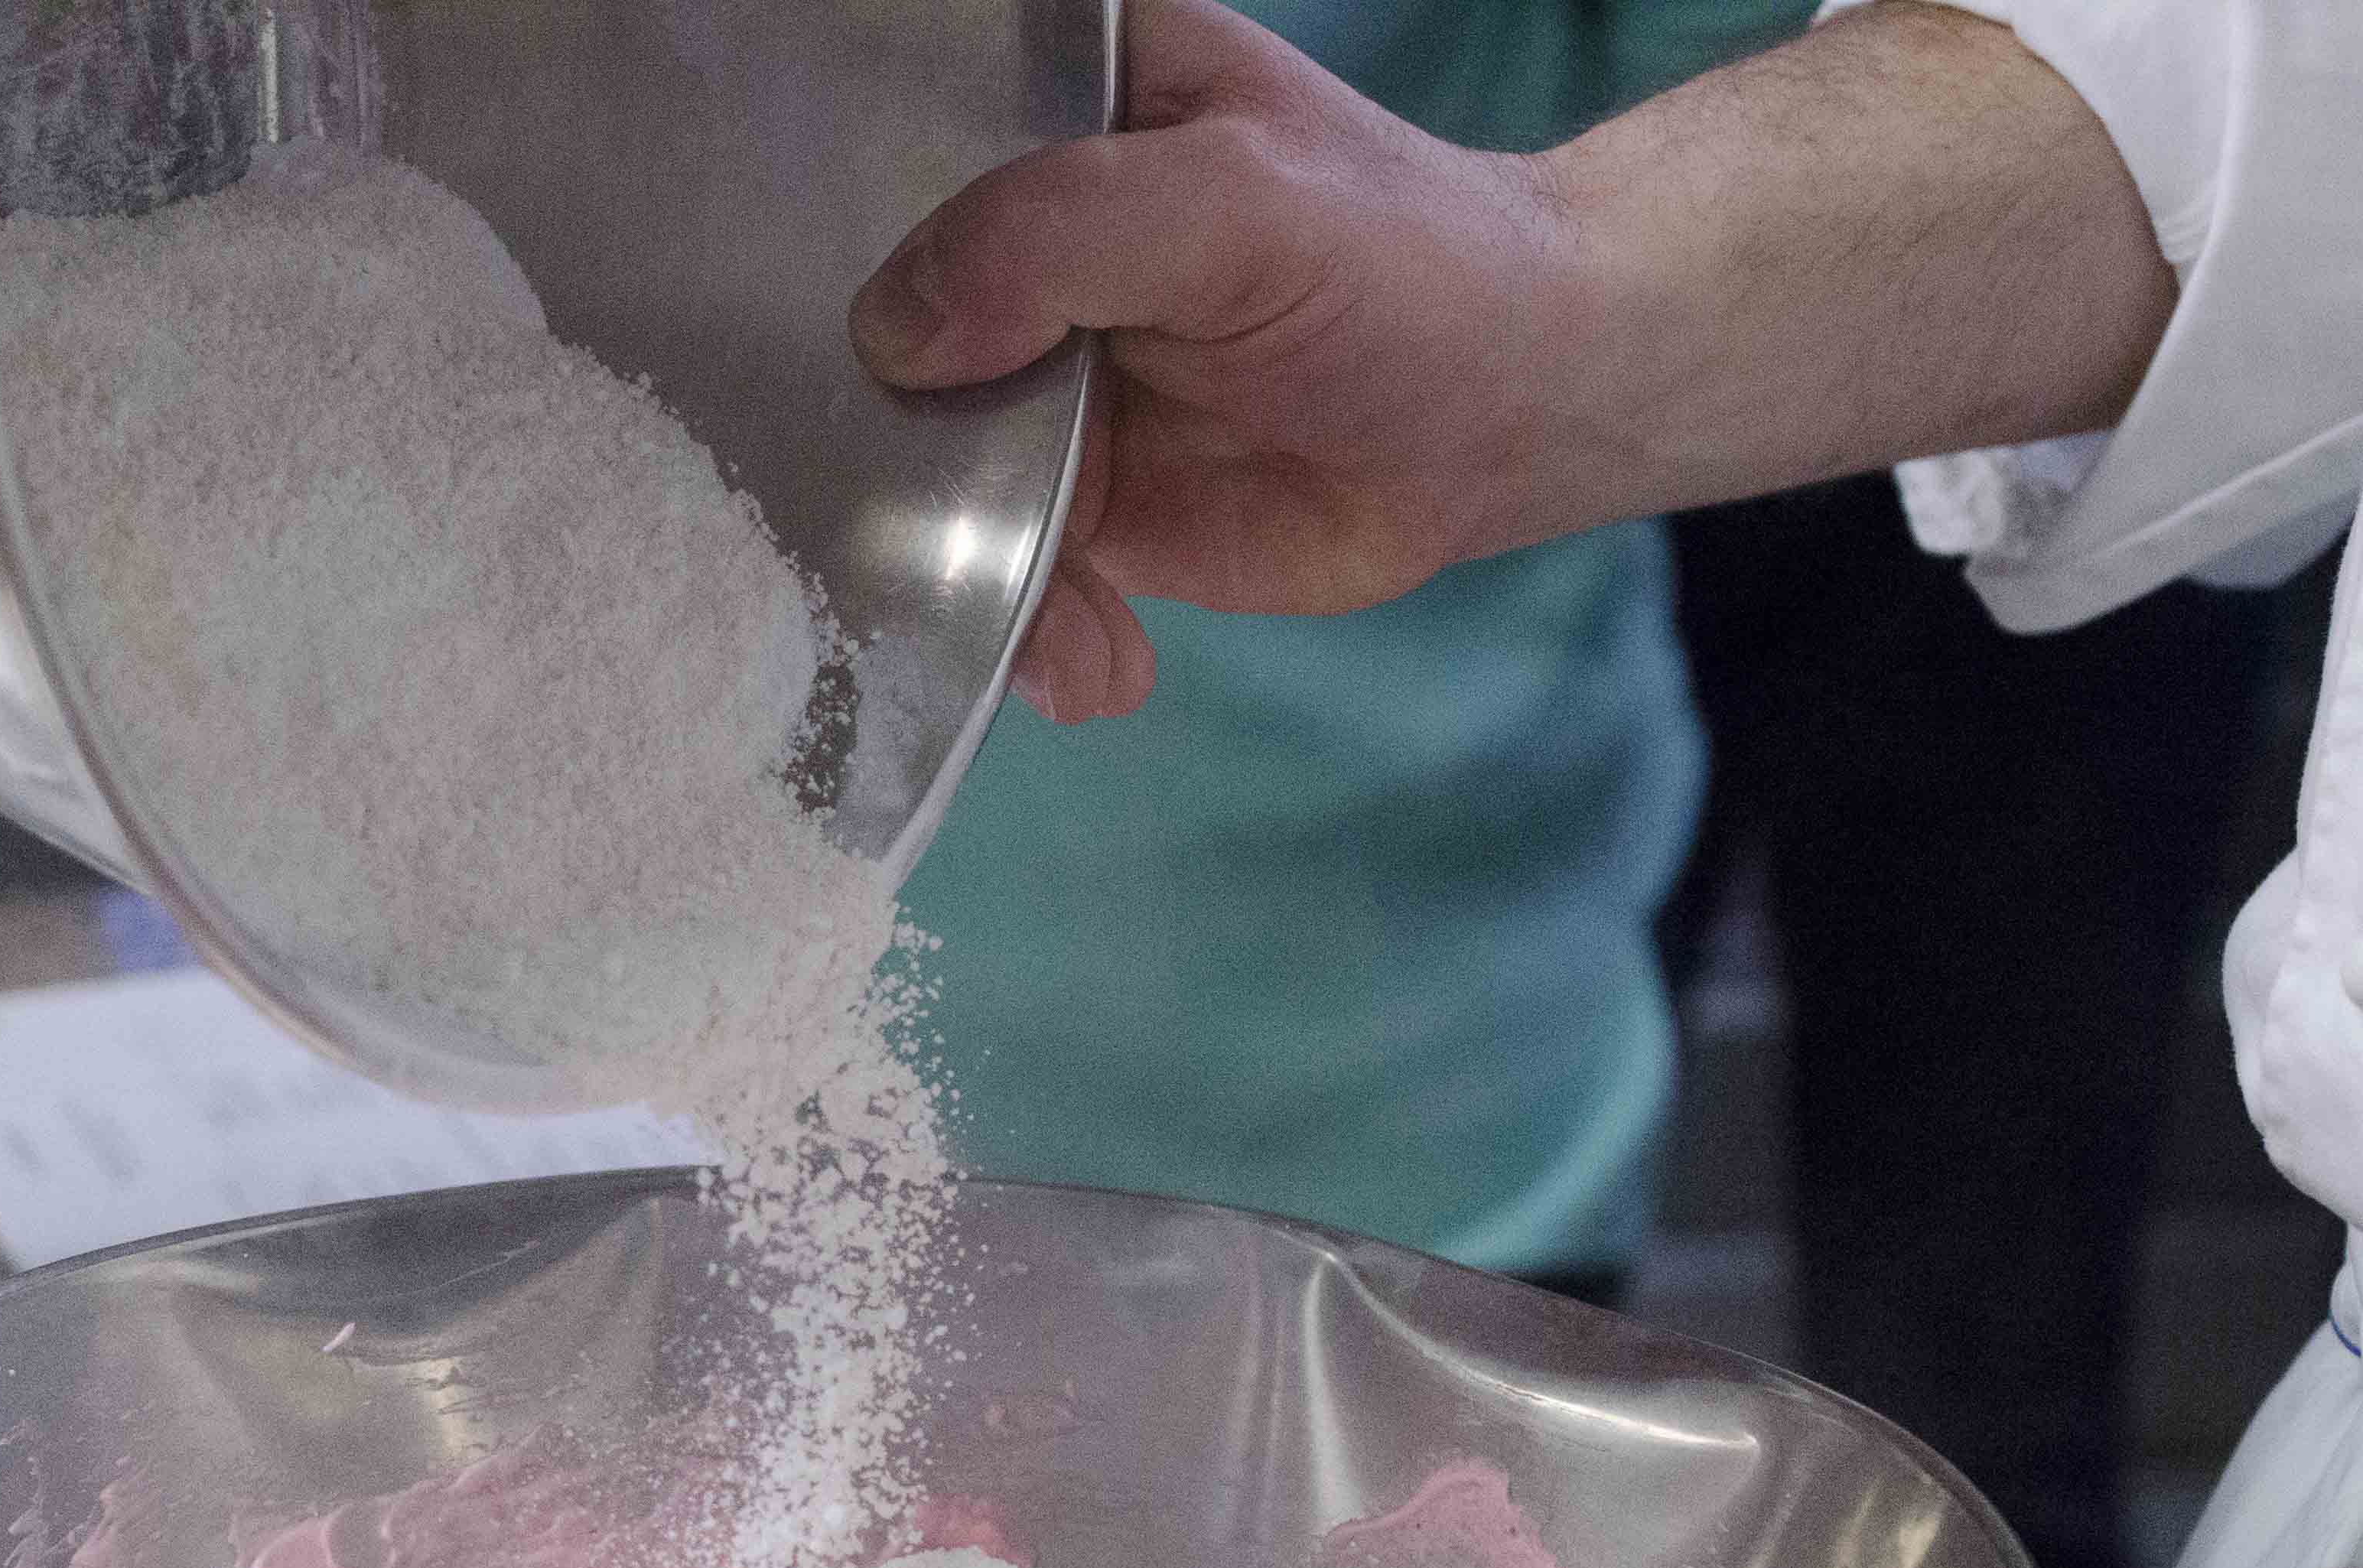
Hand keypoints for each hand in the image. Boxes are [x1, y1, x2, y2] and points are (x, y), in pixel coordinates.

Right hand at [848, 0, 1566, 722]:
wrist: (1517, 410)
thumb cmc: (1409, 263)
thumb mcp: (1233, 204)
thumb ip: (1056, 236)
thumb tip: (899, 337)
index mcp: (1050, 106)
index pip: (891, 155)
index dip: (845, 250)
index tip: (878, 363)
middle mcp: (1025, 242)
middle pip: (881, 342)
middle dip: (893, 460)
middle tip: (946, 540)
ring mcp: (1041, 379)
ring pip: (925, 481)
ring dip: (971, 581)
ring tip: (1071, 638)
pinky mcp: (1078, 497)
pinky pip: (1002, 573)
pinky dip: (1035, 637)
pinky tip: (1099, 666)